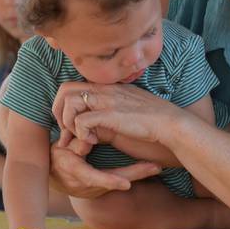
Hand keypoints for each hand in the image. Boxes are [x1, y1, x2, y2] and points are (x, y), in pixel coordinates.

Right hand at [49, 142, 160, 198]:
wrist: (54, 175)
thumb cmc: (56, 157)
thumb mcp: (60, 150)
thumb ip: (74, 145)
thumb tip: (86, 141)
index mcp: (76, 173)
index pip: (92, 177)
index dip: (109, 181)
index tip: (127, 184)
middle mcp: (88, 185)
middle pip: (113, 180)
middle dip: (134, 174)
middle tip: (155, 167)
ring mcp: (95, 188)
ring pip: (120, 179)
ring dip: (139, 172)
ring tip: (158, 166)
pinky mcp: (102, 188)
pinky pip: (120, 178)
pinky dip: (135, 172)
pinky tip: (152, 166)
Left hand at [53, 81, 176, 144]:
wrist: (172, 125)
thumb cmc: (151, 124)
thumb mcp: (123, 116)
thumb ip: (104, 118)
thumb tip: (88, 130)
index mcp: (107, 87)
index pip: (73, 85)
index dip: (63, 104)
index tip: (67, 124)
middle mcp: (105, 90)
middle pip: (65, 89)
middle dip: (58, 111)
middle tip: (65, 132)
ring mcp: (107, 100)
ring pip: (70, 102)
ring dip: (68, 122)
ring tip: (78, 138)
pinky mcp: (111, 114)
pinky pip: (82, 120)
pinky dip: (80, 133)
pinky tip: (91, 143)